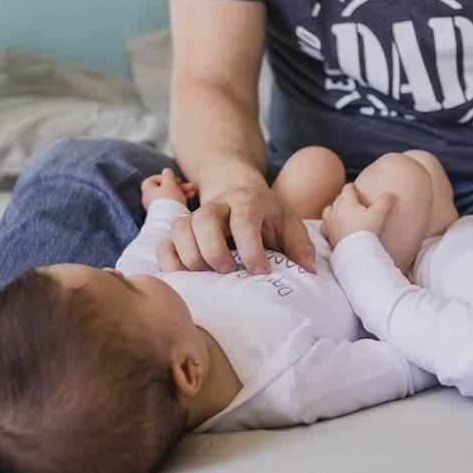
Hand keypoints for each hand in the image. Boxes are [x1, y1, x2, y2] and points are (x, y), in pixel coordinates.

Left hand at [141, 168, 195, 210]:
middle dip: (177, 184)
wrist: (171, 220)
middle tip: (185, 184)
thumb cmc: (169, 200)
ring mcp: (159, 207)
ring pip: (171, 195)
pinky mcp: (167, 212)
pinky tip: (191, 196)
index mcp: (148, 191)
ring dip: (182, 190)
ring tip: (193, 190)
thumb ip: (168, 176)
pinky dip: (181, 198)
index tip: (170, 178)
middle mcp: (151, 199)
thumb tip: (166, 171)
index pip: (151, 180)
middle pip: (164, 187)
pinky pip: (174, 202)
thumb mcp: (169, 184)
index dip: (161, 177)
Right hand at [156, 183, 315, 275]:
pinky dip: (171, 263)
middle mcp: (218, 206)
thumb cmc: (267, 215)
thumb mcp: (289, 223)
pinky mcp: (181, 232)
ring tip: (208, 275)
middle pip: (204, 219)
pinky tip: (187, 278)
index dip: (250, 247)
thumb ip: (300, 245)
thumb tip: (308, 271)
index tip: (260, 271)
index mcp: (249, 202)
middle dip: (214, 249)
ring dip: (191, 256)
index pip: (244, 219)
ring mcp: (195, 217)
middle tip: (228, 271)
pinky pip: (165, 245)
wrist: (238, 193)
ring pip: (180, 229)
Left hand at [320, 183, 394, 248]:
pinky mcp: (328, 234)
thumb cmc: (367, 231)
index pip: (347, 189)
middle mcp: (336, 210)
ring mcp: (330, 222)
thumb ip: (384, 202)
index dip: (351, 187)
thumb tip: (390, 194)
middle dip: (344, 197)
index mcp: (347, 203)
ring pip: (328, 210)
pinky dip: (327, 223)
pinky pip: (324, 225)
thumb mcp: (379, 214)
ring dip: (334, 208)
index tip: (353, 186)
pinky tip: (332, 226)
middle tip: (350, 199)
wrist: (355, 250)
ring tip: (339, 210)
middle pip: (338, 199)